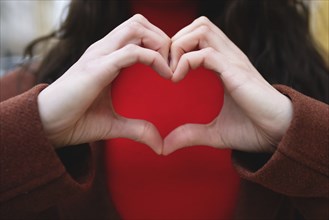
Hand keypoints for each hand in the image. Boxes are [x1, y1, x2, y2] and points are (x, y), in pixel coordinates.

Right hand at [37, 14, 171, 153]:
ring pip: (136, 28)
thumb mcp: (113, 125)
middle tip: (174, 64)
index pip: (138, 33)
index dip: (160, 45)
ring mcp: (99, 56)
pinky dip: (153, 58)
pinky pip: (131, 52)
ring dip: (160, 43)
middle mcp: (103, 50)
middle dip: (163, 38)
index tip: (173, 69)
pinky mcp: (96, 68)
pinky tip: (165, 75)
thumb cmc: (75, 121)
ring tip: (169, 68)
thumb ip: (138, 130)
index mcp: (108, 57)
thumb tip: (160, 145)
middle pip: (139, 23)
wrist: (45, 127)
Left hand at [163, 17, 292, 153]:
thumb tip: (165, 147)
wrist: (279, 135)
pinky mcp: (235, 71)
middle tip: (166, 66)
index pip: (198, 36)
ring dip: (179, 46)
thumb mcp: (213, 133)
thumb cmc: (252, 130)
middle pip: (199, 24)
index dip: (177, 47)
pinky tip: (176, 79)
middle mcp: (228, 56)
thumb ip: (189, 135)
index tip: (166, 71)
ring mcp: (233, 61)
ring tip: (171, 71)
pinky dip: (185, 61)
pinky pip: (205, 53)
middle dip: (176, 40)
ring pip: (202, 29)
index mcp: (224, 64)